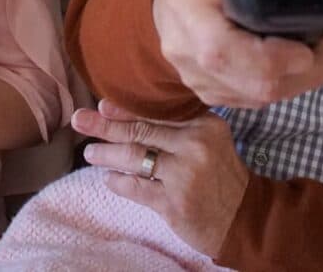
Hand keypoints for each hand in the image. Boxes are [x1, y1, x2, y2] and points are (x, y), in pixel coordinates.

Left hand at [74, 99, 248, 257]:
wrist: (244, 217)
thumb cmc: (219, 172)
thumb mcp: (208, 139)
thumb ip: (176, 124)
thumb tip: (121, 110)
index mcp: (203, 124)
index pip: (155, 113)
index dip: (125, 109)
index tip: (101, 105)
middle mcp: (194, 145)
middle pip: (140, 132)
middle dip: (105, 126)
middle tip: (79, 120)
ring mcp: (183, 175)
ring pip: (134, 158)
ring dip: (107, 154)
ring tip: (90, 152)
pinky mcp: (174, 204)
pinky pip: (137, 188)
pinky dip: (119, 183)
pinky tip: (109, 179)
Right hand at [152, 0, 322, 107]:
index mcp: (189, 18)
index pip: (226, 52)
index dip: (273, 57)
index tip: (309, 42)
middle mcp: (191, 60)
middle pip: (255, 85)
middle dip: (305, 69)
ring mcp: (202, 83)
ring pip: (262, 98)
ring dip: (301, 78)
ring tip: (320, 44)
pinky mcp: (214, 94)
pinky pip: (258, 100)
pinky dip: (285, 83)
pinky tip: (296, 57)